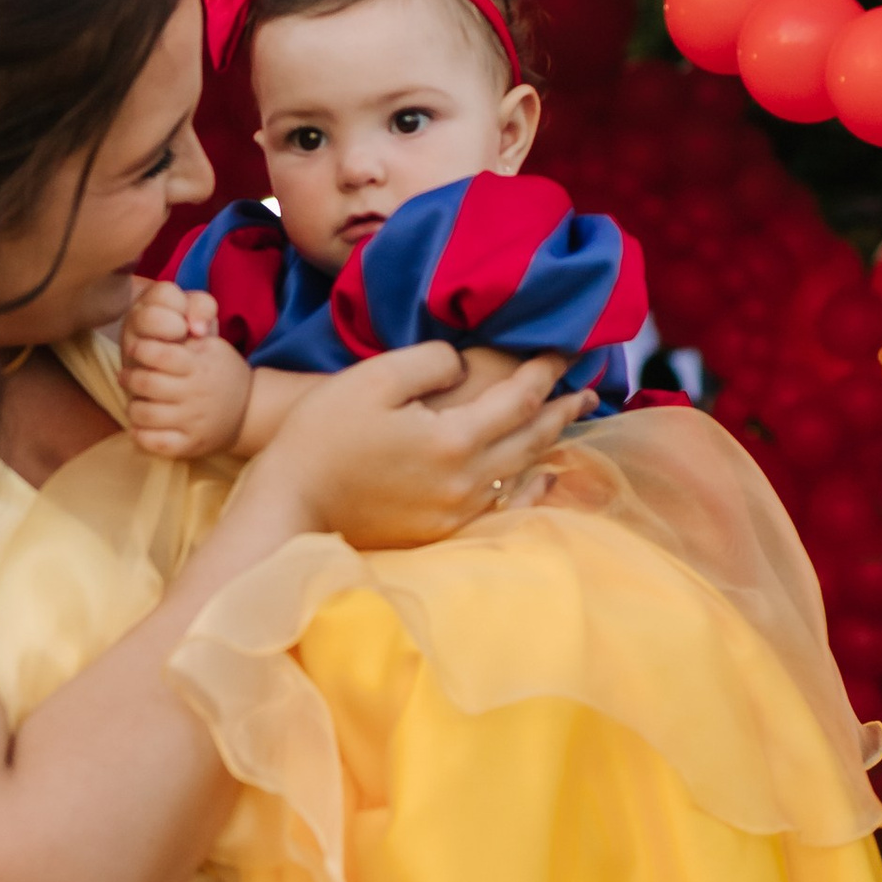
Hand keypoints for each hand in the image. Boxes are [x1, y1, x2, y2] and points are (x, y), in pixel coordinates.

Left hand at [122, 281, 251, 460]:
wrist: (249, 410)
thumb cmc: (221, 372)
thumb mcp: (212, 345)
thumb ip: (189, 330)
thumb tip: (174, 321)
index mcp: (199, 366)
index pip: (162, 355)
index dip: (142, 349)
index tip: (136, 347)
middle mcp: (196, 395)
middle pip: (148, 384)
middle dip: (129, 377)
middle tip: (126, 375)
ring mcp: (192, 422)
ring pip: (144, 415)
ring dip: (132, 406)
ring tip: (135, 400)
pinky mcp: (189, 445)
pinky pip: (155, 443)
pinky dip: (140, 435)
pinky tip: (139, 425)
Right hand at [252, 343, 591, 551]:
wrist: (290, 507)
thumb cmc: (323, 437)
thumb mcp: (372, 378)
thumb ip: (430, 363)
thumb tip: (463, 367)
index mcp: (453, 440)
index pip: (519, 398)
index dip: (547, 370)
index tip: (567, 350)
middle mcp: (467, 481)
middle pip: (532, 439)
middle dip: (564, 409)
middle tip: (591, 387)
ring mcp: (457, 513)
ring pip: (523, 474)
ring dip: (551, 444)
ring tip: (572, 421)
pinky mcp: (441, 531)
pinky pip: (504, 507)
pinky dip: (530, 488)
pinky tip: (541, 479)